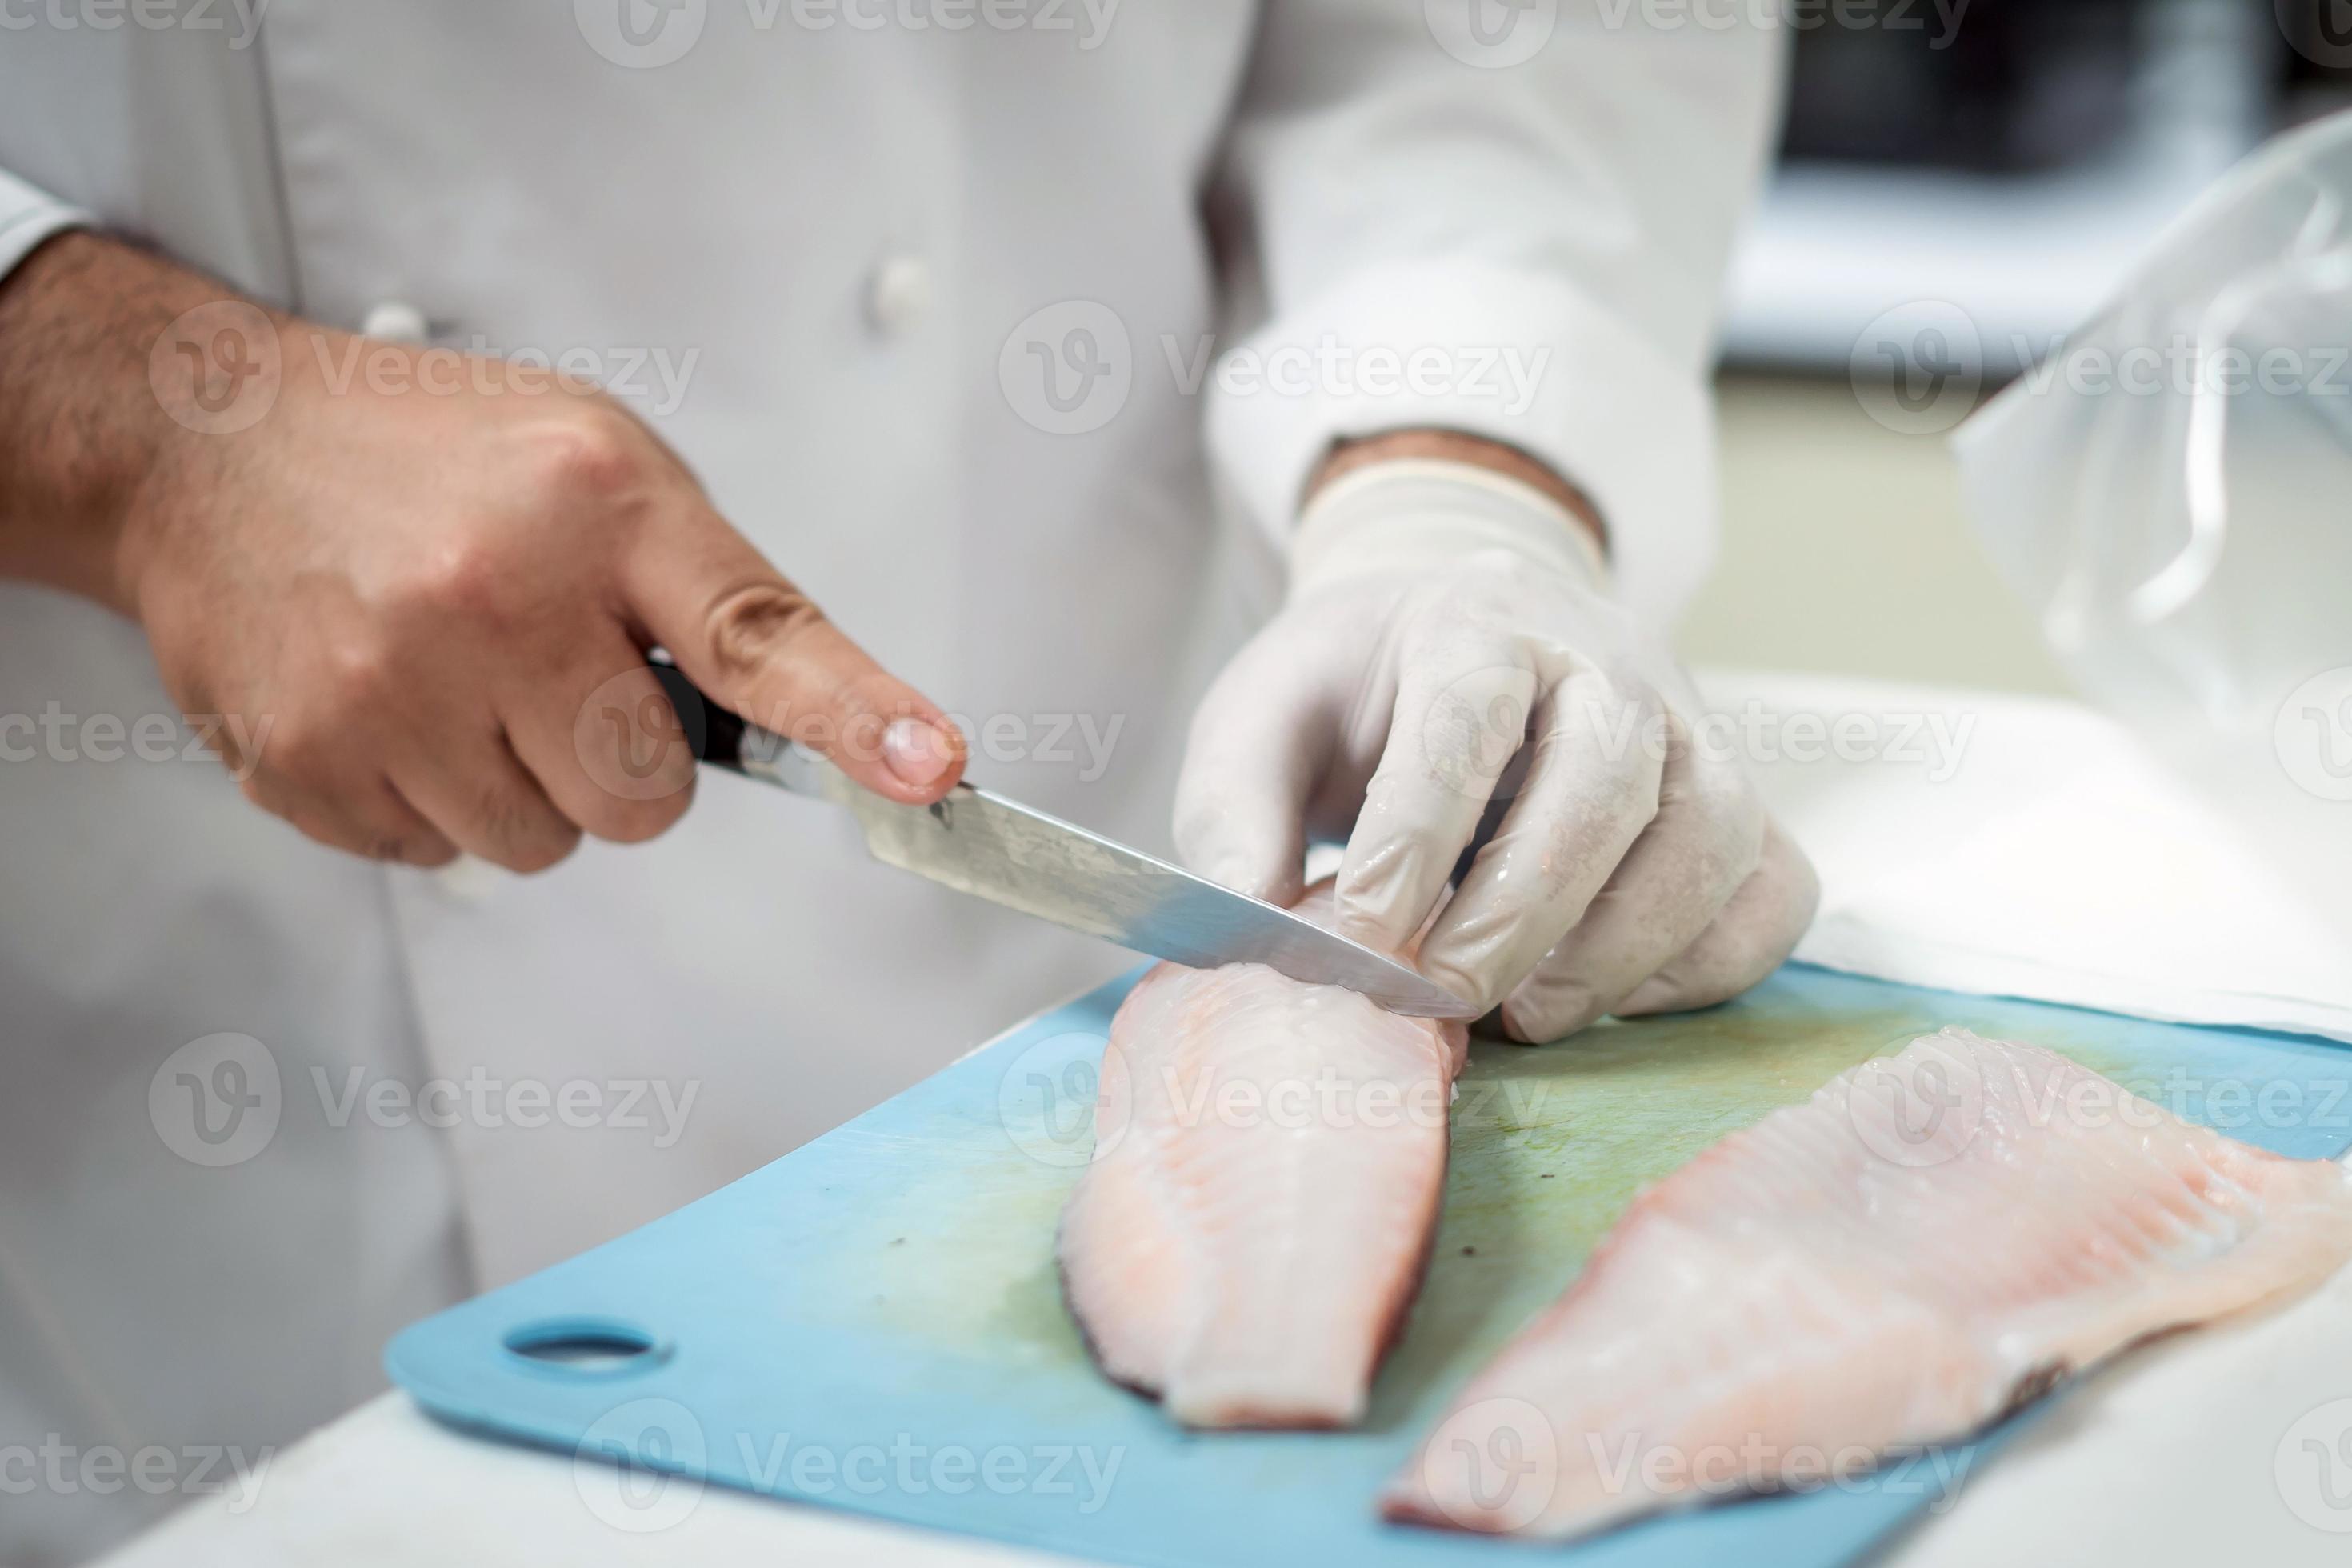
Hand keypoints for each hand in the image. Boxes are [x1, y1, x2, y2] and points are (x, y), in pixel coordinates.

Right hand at [0, 234, 964, 868]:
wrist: (212, 443)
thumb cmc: (434, 454)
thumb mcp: (596, 463)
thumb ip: (699, 586)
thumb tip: (811, 731)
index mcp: (600, 503)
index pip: (755, 635)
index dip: (856, 715)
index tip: (932, 768)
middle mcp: (496, 593)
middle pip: (645, 802)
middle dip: (621, 766)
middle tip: (559, 680)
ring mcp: (391, 684)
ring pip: (540, 845)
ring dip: (520, 786)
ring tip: (458, 677)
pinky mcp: (307, 757)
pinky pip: (435, 855)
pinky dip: (425, 799)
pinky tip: (387, 700)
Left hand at [1174, 453, 1815, 1040]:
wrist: (1466, 645)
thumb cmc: (1357, 698)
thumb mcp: (1261, 721)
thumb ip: (1234, 814)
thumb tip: (1249, 927)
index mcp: (1477, 618)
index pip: (1467, 720)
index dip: (1417, 839)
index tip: (1362, 941)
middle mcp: (1609, 661)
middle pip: (1608, 779)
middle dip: (1522, 909)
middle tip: (1442, 997)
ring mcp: (1694, 731)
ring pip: (1709, 840)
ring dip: (1619, 951)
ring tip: (1524, 1014)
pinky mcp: (1744, 806)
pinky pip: (1769, 895)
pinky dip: (1702, 966)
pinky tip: (1606, 991)